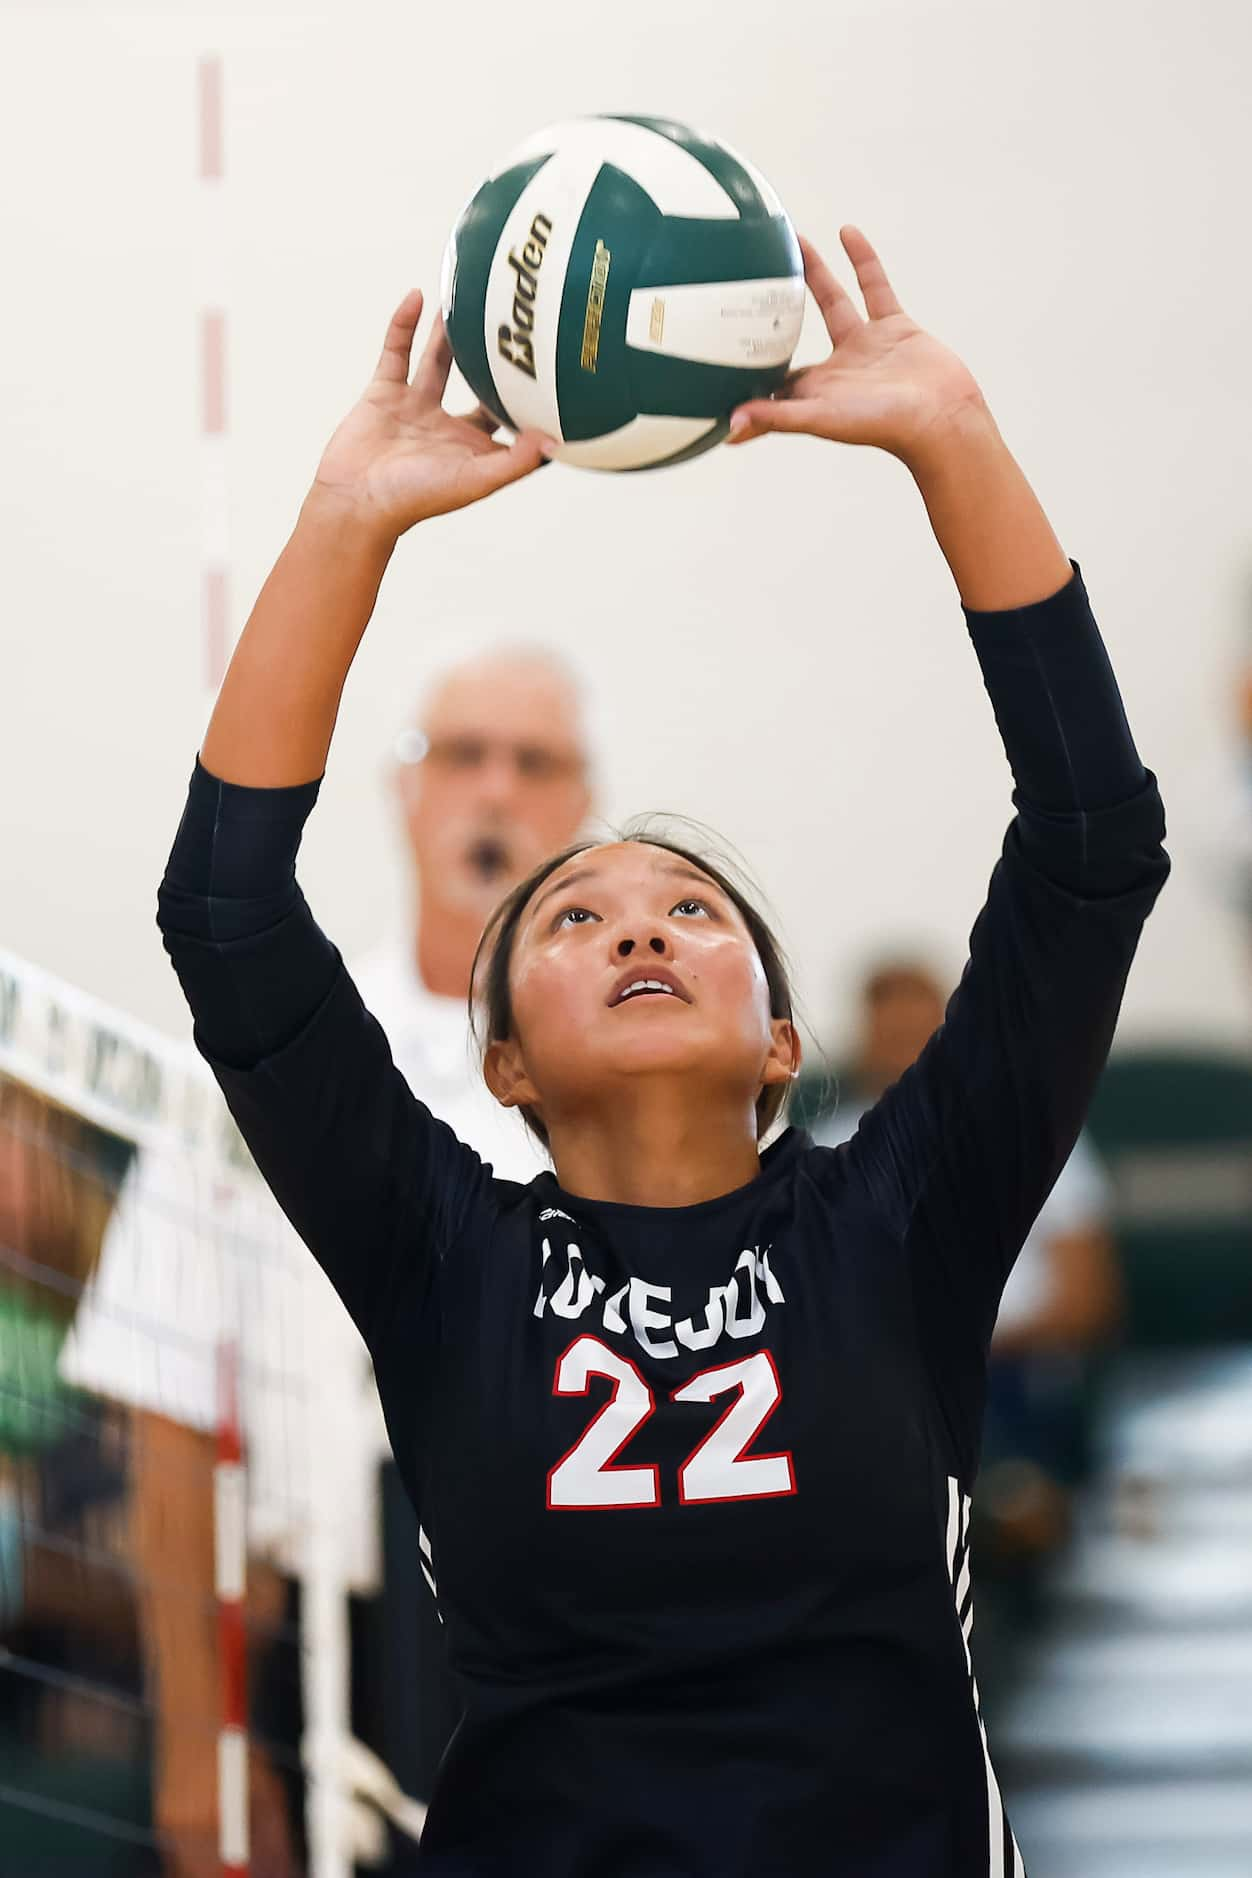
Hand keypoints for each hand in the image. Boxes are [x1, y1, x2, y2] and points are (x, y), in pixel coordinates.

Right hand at [312, 290, 554, 537]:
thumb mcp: (475, 481)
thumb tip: (552, 441)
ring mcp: (415, 405)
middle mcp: (447, 425)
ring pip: (439, 359)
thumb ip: (515, 462)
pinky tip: (417, 297)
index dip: (531, 401)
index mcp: (473, 447)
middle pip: (478, 383)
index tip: (558, 374)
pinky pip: (396, 351)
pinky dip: (403, 324)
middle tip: (517, 324)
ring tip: (470, 300)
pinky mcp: (385, 392)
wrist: (356, 500)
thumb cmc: (415, 499)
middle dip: (493, 359)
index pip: (510, 419)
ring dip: (450, 332)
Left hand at [727, 228, 987, 472]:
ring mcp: (866, 345)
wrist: (941, 418)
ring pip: (832, 300)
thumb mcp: (821, 417)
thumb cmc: (881, 426)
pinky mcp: (895, 326)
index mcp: (813, 390)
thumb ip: (776, 418)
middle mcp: (836, 368)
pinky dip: (862, 259)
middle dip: (770, 309)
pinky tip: (845, 230)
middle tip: (741, 277)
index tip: (713, 340)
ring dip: (814, 272)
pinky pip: (874, 285)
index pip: (769, 376)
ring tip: (791, 240)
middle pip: (794, 331)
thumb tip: (728, 429)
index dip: (743, 362)